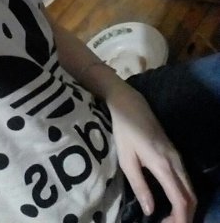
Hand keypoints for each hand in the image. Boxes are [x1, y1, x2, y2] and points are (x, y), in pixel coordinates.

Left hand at [106, 83, 196, 221]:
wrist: (130, 104)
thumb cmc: (124, 131)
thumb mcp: (127, 160)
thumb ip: (140, 186)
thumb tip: (150, 211)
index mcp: (163, 165)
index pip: (181, 199)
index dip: (178, 219)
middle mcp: (176, 162)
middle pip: (191, 197)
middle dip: (184, 217)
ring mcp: (177, 157)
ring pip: (190, 189)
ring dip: (184, 207)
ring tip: (168, 218)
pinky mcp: (175, 154)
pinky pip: (186, 180)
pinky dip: (183, 195)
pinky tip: (170, 202)